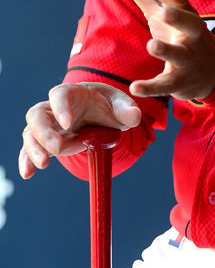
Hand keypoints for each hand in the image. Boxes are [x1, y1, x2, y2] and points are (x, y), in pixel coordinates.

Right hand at [19, 82, 140, 178]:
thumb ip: (127, 109)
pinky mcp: (45, 142)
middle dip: (44, 132)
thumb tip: (135, 116)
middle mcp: (55, 108)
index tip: (68, 123)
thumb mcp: (120, 104)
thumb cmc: (108, 105)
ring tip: (44, 163)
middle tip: (57, 148)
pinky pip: (29, 150)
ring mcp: (48, 126)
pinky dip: (26, 161)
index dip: (61, 107)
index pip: (60, 95)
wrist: (101, 116)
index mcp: (73, 93)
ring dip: (34, 148)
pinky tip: (28, 173)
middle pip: (38, 114)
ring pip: (31, 133)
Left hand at [114, 0, 214, 100]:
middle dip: (178, 18)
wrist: (212, 70)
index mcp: (185, 13)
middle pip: (189, 24)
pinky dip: (152, 87)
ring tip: (151, 45)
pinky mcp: (181, 80)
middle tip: (164, 12)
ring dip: (167, 51)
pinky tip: (134, 88)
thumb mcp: (160, 10)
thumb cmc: (179, 32)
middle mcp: (191, 34)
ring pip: (179, 55)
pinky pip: (167, 84)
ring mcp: (189, 58)